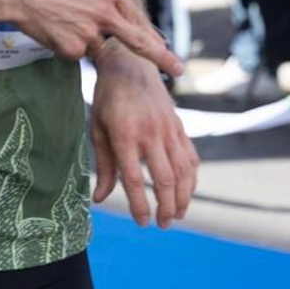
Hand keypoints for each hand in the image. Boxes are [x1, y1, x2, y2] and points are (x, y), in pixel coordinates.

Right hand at [7, 0, 183, 78]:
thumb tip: (117, 17)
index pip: (138, 20)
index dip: (155, 39)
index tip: (171, 54)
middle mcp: (106, 13)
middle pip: (137, 40)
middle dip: (161, 57)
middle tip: (178, 69)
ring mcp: (90, 33)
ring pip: (95, 45)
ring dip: (84, 38)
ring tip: (62, 18)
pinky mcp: (73, 49)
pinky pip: (76, 52)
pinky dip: (67, 45)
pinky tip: (54, 29)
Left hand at [90, 44, 198, 227]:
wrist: (130, 64)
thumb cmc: (108, 98)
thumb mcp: (97, 128)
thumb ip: (104, 165)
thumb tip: (100, 198)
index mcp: (124, 135)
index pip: (135, 179)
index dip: (139, 205)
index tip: (142, 222)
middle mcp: (150, 133)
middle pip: (165, 179)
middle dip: (166, 207)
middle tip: (163, 225)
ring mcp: (169, 129)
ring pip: (183, 171)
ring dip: (184, 197)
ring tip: (178, 215)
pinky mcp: (180, 126)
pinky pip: (191, 157)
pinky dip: (192, 179)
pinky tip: (187, 192)